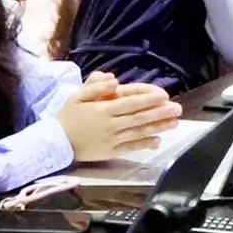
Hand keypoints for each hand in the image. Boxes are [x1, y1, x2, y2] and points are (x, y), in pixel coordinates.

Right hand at [60, 71, 182, 161]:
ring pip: (138, 132)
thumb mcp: (77, 96)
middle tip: (177, 108)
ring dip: (158, 127)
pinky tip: (157, 141)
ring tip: (174, 123)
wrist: (55, 142)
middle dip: (160, 112)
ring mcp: (111, 139)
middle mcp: (110, 124)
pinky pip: (130, 147)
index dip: (148, 98)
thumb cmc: (68, 116)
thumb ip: (95, 86)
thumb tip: (114, 80)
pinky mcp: (110, 152)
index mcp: (103, 109)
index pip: (130, 102)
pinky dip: (144, 144)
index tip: (164, 95)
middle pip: (139, 117)